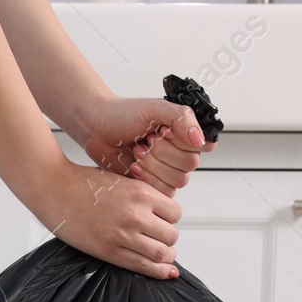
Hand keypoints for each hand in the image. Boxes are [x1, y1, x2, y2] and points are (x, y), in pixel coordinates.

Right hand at [28, 157, 182, 279]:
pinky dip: (159, 271)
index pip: (175, 213)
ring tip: (160, 255)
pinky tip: (166, 272)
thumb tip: (158, 214)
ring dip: (165, 256)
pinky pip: (143, 265)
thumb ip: (141, 197)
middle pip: (171, 235)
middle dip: (168, 239)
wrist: (55, 189)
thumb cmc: (82, 184)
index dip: (170, 220)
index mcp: (141, 193)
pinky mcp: (109, 251)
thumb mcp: (121, 181)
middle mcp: (137, 214)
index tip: (163, 223)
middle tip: (159, 239)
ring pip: (162, 253)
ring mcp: (123, 234)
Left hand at [72, 96, 215, 197]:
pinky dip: (147, 179)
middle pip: (189, 165)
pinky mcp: (153, 184)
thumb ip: (183, 119)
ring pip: (177, 180)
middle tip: (146, 141)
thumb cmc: (123, 114)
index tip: (162, 131)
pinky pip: (163, 192)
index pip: (204, 146)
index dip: (181, 141)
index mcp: (186, 132)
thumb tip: (200, 139)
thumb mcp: (156, 108)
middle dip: (162, 152)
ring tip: (138, 151)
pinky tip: (134, 165)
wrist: (97, 128)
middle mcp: (180, 152)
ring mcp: (167, 170)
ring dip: (153, 165)